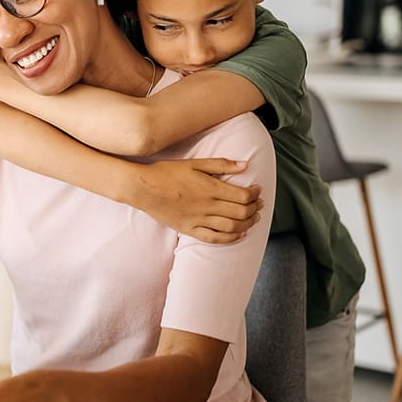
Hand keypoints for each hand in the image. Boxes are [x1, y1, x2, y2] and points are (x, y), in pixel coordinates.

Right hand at [133, 158, 261, 242]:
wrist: (143, 188)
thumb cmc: (167, 172)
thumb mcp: (194, 163)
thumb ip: (221, 164)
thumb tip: (245, 165)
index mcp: (209, 188)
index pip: (243, 196)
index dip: (254, 194)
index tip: (256, 190)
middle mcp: (206, 206)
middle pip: (241, 212)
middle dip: (254, 209)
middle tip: (258, 204)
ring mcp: (198, 220)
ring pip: (232, 227)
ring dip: (247, 224)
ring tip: (252, 218)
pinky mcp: (189, 230)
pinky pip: (214, 238)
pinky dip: (231, 238)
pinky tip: (239, 234)